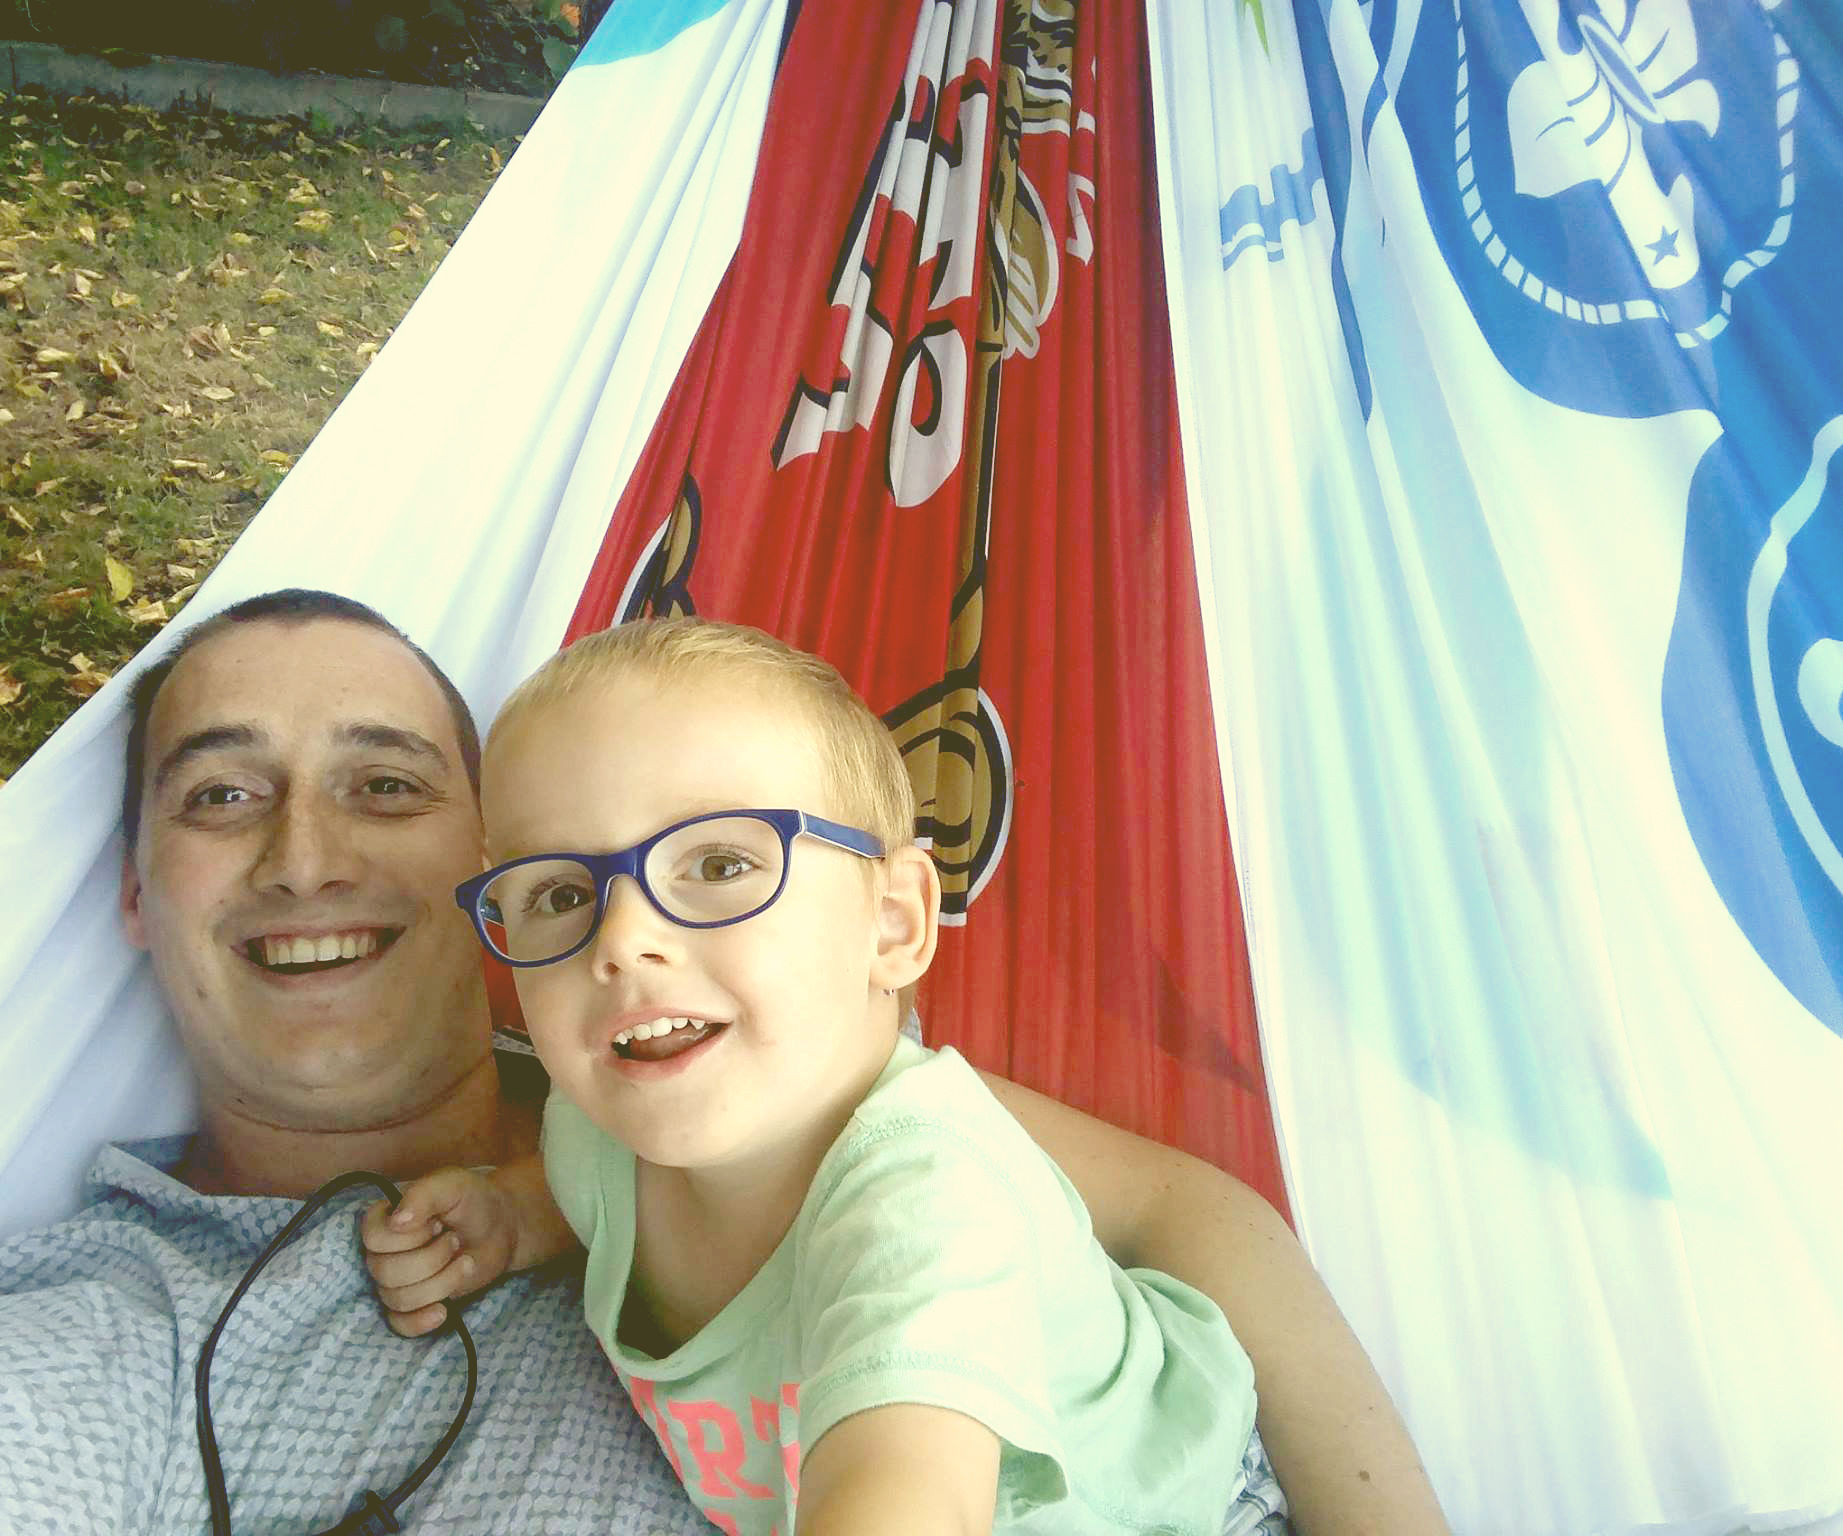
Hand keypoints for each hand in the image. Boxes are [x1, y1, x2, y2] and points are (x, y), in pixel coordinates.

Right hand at [361, 1167, 518, 1336]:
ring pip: (397, 1298)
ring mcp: (397, 1280)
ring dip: (440, 1282)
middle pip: (385, 1272)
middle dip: (431, 1259)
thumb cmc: (473, 1201)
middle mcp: (383, 1251)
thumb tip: (397, 1221)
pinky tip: (444, 1310)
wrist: (501, 1226)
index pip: (373, 1238)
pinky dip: (420, 1322)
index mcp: (385, 1219)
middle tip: (454, 1240)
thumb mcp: (454, 1185)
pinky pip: (400, 1324)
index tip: (437, 1223)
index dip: (409, 1237)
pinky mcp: (414, 1303)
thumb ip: (424, 1194)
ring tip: (465, 1261)